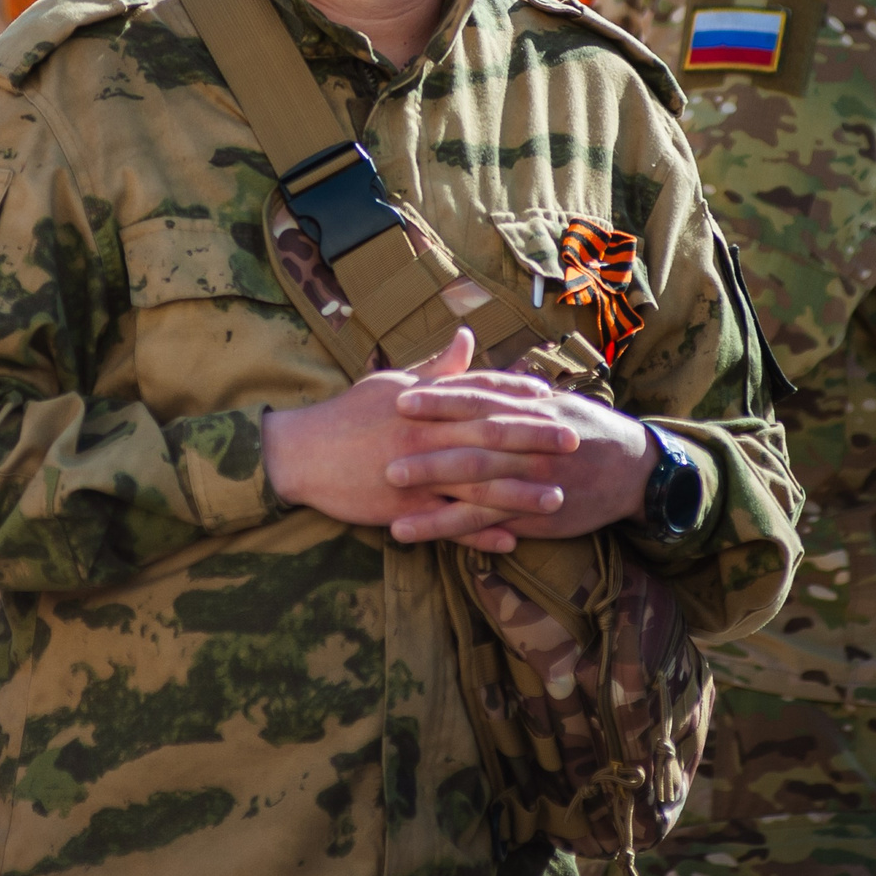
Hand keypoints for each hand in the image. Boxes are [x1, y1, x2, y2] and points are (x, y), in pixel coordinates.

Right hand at [263, 331, 583, 546]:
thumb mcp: (391, 382)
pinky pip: (449, 522)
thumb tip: (467, 336)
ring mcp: (417, 473)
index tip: (551, 397)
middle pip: (489, 435)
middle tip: (574, 441)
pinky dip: (480, 532)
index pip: (480, 394)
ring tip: (557, 497)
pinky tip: (511, 539)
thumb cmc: (346, 415)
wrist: (301, 453)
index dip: (517, 395)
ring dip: (519, 492)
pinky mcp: (405, 506)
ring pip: (477, 483)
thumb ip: (436, 367)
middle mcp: (426, 434)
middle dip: (534, 439)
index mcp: (425, 402)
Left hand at [383, 368, 659, 549]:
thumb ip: (508, 386)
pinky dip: (448, 527)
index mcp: (532, 411)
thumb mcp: (553, 399)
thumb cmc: (586, 427)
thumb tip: (470, 357)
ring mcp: (532, 482)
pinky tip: (415, 530)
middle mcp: (531, 445)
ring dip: (430, 491)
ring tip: (389, 491)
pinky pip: (485, 524)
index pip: (480, 402)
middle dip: (428, 447)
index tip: (403, 398)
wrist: (634, 470)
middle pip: (473, 445)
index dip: (442, 400)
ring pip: (475, 487)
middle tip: (385, 450)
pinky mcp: (533, 515)